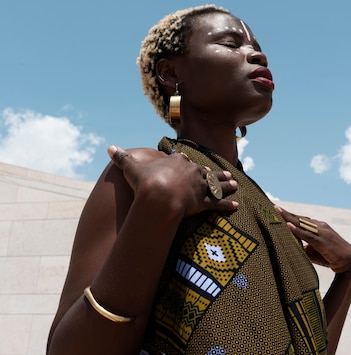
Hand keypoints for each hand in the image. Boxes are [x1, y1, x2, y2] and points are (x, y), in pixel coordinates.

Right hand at [108, 145, 238, 217]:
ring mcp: (199, 186)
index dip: (184, 161)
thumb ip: (122, 158)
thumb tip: (110, 148)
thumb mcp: (131, 167)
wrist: (159, 196)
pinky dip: (227, 205)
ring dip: (226, 184)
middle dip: (213, 172)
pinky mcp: (203, 202)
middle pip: (204, 170)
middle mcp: (192, 171)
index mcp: (177, 162)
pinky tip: (235, 206)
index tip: (187, 161)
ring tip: (235, 184)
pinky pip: (218, 204)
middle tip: (224, 172)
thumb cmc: (145, 182)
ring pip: (216, 184)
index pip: (182, 159)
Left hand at [276, 206, 350, 274]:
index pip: (299, 219)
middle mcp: (319, 226)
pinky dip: (297, 231)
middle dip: (284, 212)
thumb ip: (302, 246)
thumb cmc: (330, 256)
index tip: (274, 209)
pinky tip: (288, 226)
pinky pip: (308, 235)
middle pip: (298, 218)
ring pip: (301, 223)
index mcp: (317, 226)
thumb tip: (289, 246)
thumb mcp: (313, 250)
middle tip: (271, 205)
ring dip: (288, 217)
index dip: (287, 214)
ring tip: (276, 210)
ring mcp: (322, 232)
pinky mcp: (323, 242)